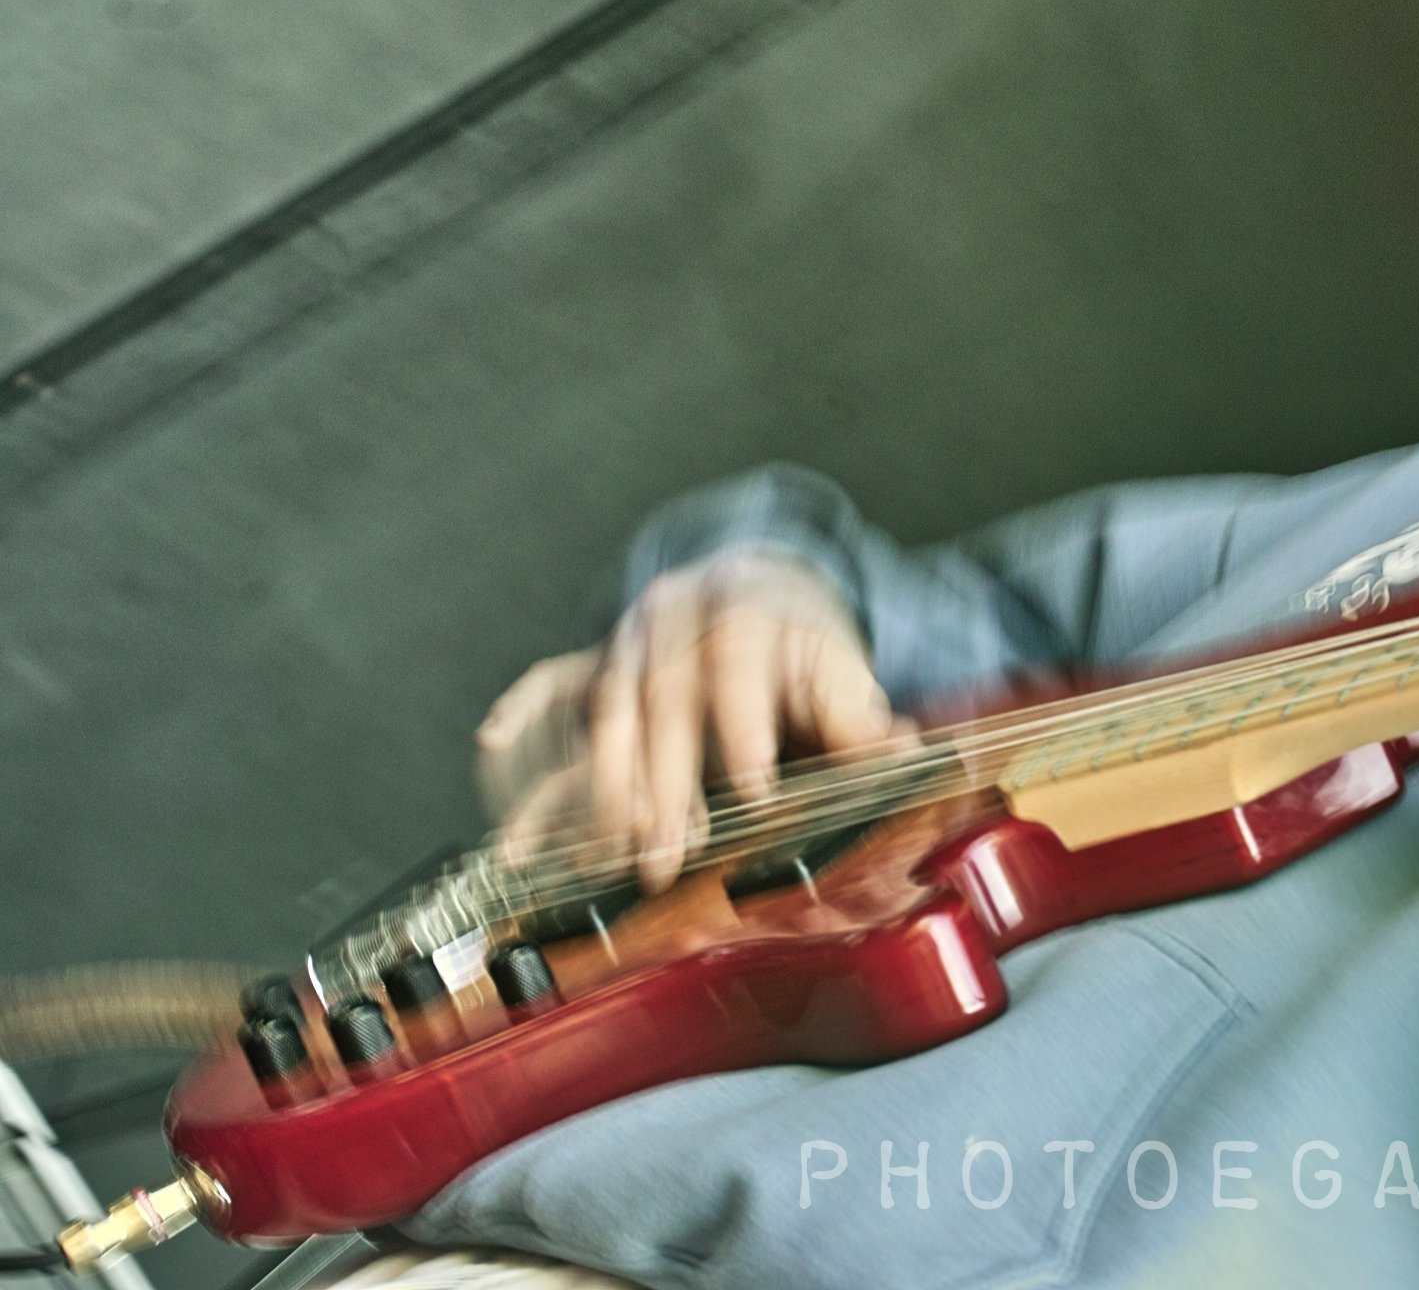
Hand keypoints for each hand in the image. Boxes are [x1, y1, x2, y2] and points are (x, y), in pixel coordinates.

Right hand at [474, 549, 894, 890]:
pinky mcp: (599, 659)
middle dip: (661, 786)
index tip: (754, 794)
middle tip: (661, 857)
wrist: (760, 580)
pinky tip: (495, 744)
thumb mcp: (842, 667)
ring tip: (604, 849)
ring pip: (607, 708)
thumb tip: (902, 752)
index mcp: (745, 610)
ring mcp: (630, 637)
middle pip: (663, 701)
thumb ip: (860, 715)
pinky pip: (552, 680)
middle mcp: (677, 617)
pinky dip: (523, 711)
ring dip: (602, 783)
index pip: (738, 670)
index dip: (743, 732)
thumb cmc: (801, 642)